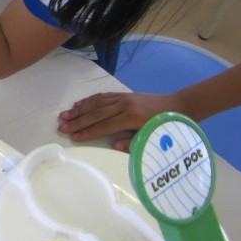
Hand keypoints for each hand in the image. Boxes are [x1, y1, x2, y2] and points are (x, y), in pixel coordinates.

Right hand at [57, 91, 175, 151]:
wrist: (179, 105)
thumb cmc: (165, 126)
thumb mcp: (151, 138)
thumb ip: (132, 143)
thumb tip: (113, 145)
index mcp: (131, 118)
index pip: (104, 126)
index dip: (88, 132)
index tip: (74, 138)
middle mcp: (124, 105)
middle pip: (96, 114)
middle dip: (78, 121)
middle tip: (62, 126)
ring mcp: (122, 98)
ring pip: (96, 103)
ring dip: (79, 110)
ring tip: (64, 115)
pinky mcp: (123, 94)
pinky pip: (102, 97)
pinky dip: (89, 101)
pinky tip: (78, 104)